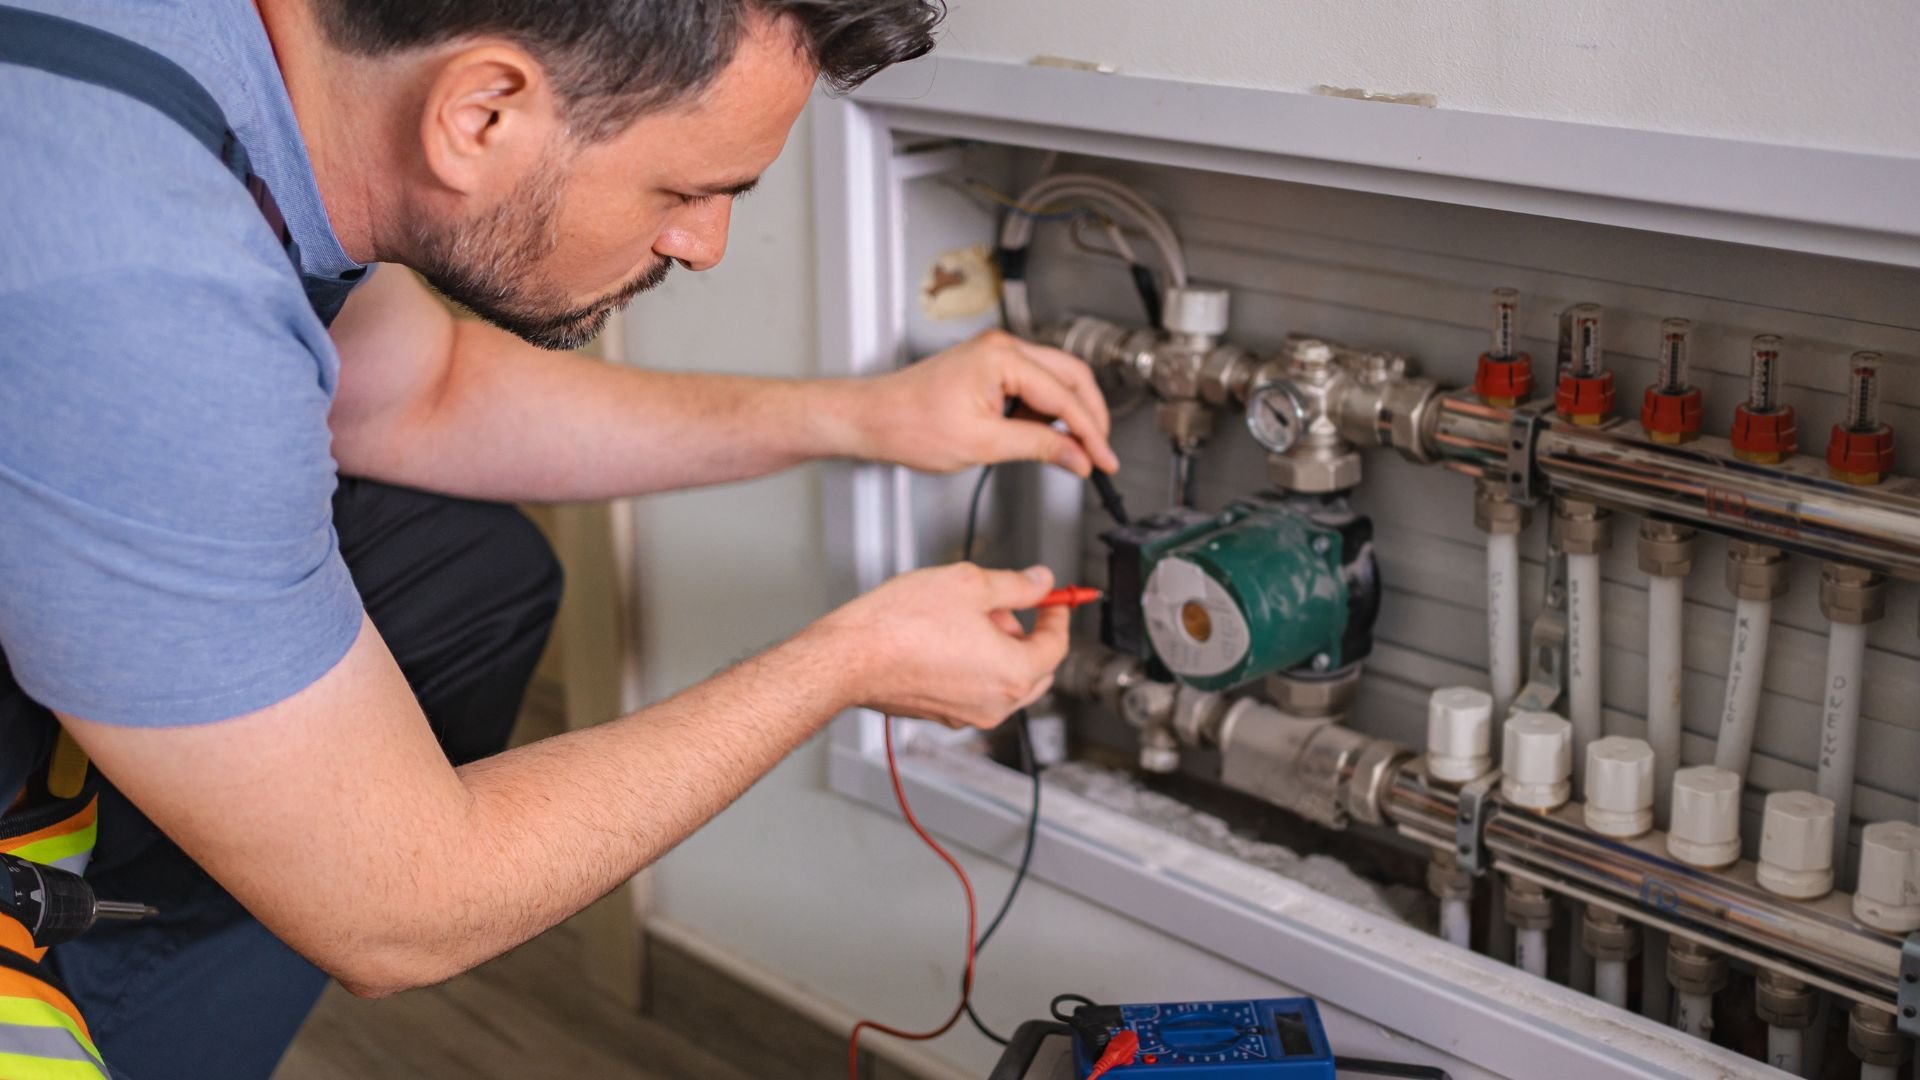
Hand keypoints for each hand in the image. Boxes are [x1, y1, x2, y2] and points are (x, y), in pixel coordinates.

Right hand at [810, 562, 1070, 728]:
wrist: (849, 657)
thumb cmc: (901, 624)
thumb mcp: (969, 584)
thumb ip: (1015, 585)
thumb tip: (1041, 581)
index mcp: (1013, 673)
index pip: (1056, 645)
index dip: (1057, 614)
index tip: (1052, 599)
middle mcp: (995, 703)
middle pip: (1035, 670)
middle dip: (1026, 635)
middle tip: (1001, 605)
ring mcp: (966, 715)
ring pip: (1002, 682)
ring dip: (997, 650)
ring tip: (964, 617)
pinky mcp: (940, 715)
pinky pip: (973, 691)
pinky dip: (973, 667)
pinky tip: (945, 638)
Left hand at [855, 329, 1120, 477]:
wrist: (873, 418)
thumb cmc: (910, 425)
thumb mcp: (984, 444)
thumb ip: (1039, 447)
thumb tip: (1077, 456)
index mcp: (1003, 358)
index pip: (1065, 397)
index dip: (1091, 434)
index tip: (1104, 460)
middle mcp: (1003, 347)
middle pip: (1071, 376)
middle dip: (1089, 417)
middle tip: (1099, 452)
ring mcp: (996, 354)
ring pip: (1055, 379)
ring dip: (1066, 415)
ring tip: (1063, 450)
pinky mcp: (989, 366)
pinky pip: (1033, 384)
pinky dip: (1043, 411)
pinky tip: (1038, 436)